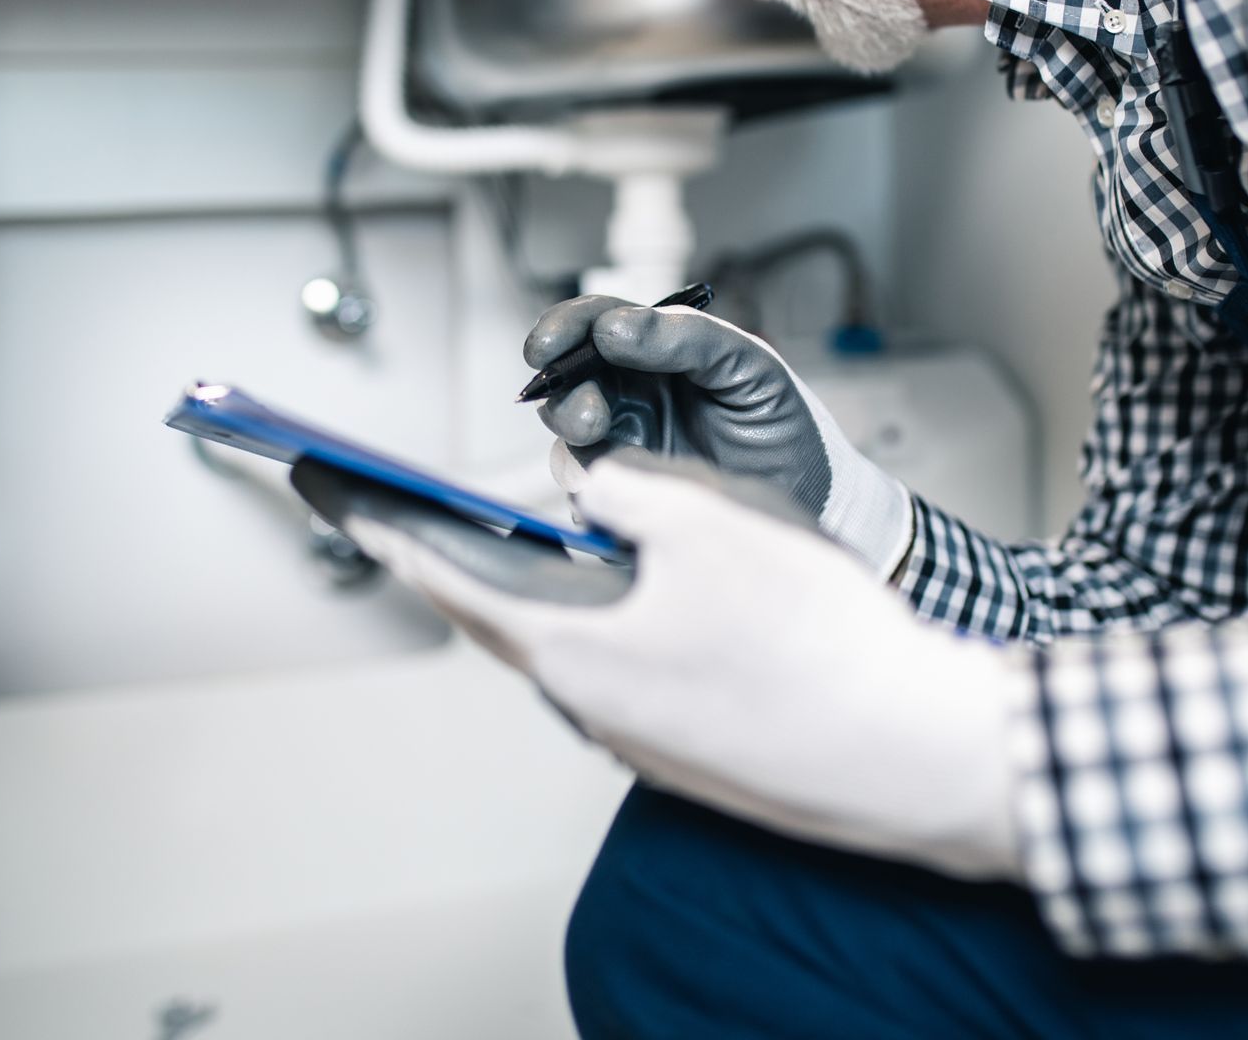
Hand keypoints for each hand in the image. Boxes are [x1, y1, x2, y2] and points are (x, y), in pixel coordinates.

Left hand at [318, 451, 1024, 881]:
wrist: (909, 754)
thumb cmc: (815, 643)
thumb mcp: (710, 523)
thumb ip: (628, 494)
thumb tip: (586, 493)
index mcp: (572, 651)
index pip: (450, 580)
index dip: (389, 527)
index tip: (339, 499)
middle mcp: (591, 707)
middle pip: (506, 618)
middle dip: (460, 559)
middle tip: (421, 516)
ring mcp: (641, 740)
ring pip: (573, 648)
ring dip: (547, 594)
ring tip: (537, 545)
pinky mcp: (689, 752)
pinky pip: (628, 675)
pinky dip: (610, 628)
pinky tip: (644, 599)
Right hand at [526, 296, 912, 575]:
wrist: (810, 497)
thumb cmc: (782, 423)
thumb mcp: (750, 368)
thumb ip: (687, 338)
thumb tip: (612, 328)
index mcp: (656, 351)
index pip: (594, 326)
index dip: (563, 329)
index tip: (548, 347)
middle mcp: (632, 394)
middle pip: (568, 381)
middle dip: (563, 391)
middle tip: (587, 414)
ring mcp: (626, 443)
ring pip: (570, 435)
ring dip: (574, 436)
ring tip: (601, 438)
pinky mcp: (629, 492)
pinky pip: (590, 489)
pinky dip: (592, 487)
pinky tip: (617, 488)